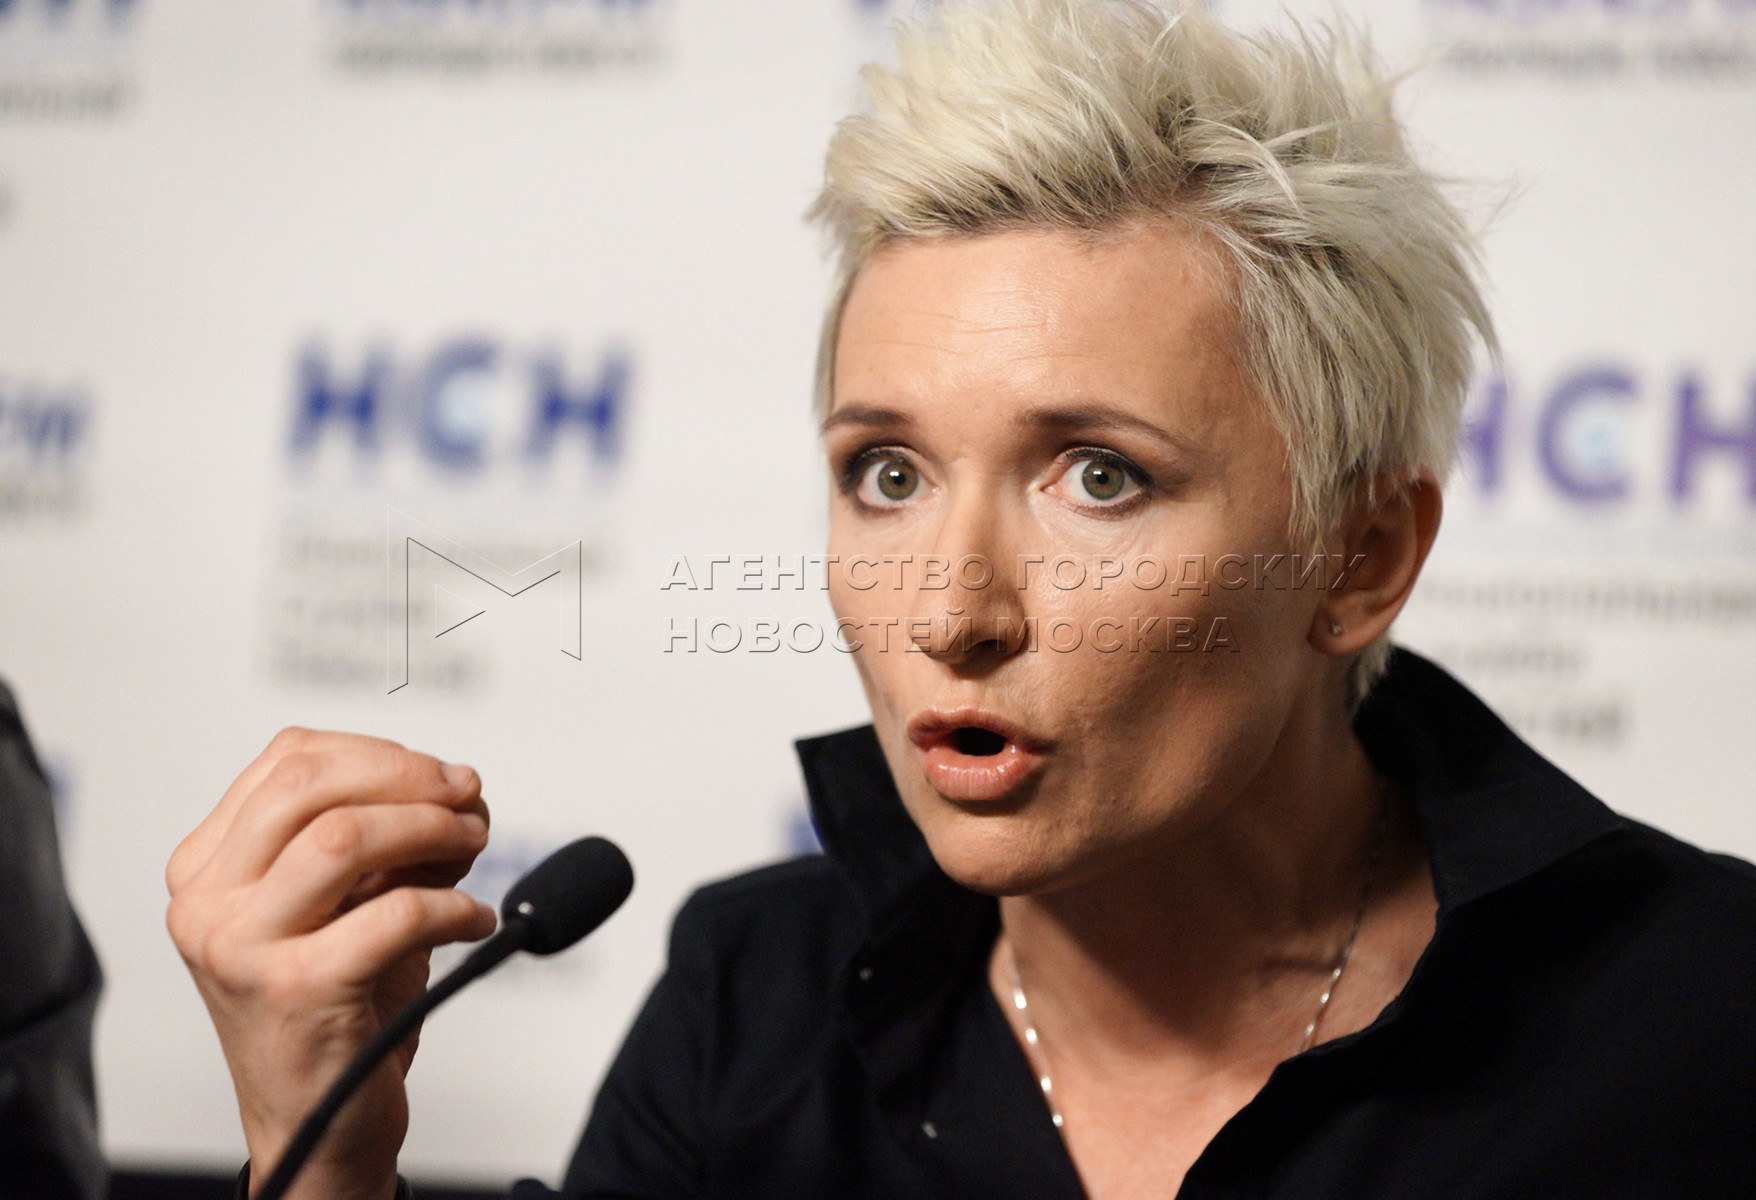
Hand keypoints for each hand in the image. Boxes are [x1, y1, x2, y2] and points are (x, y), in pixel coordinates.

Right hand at [166, 729, 496, 1199]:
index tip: (440, 774)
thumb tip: (460, 788)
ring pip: (344, 837)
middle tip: (466, 798)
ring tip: (474, 846)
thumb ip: (391, 839)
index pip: (288, 759)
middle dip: (408, 778)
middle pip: (310, 784)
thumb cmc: (338, 1003)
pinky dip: (454, 906)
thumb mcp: (353, 901)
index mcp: (207, 867)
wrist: (319, 1123)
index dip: (380, 753)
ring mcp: (242, 948)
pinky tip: (474, 920)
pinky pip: (394, 913)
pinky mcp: (296, 991)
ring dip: (432, 829)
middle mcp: (207, 903)